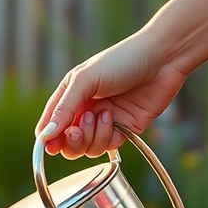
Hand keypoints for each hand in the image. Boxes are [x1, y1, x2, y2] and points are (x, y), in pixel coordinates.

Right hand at [35, 31, 188, 158]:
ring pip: (87, 148)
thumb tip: (45, 136)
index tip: (50, 145)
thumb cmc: (121, 61)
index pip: (50, 125)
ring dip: (92, 136)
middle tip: (77, 131)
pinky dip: (107, 138)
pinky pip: (107, 147)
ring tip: (103, 114)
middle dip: (71, 141)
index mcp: (70, 95)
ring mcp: (104, 122)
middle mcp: (84, 110)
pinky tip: (114, 118)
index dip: (48, 138)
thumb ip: (64, 109)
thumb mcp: (85, 80)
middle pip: (67, 142)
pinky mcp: (124, 130)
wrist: (163, 59)